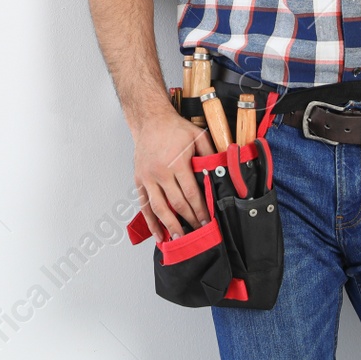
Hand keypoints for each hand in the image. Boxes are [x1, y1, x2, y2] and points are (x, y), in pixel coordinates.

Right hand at [131, 107, 215, 239]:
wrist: (150, 120)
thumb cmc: (174, 128)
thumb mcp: (198, 136)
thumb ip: (210, 155)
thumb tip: (222, 173)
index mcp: (176, 163)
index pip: (191, 193)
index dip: (200, 210)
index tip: (206, 221)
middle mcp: (160, 172)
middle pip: (176, 204)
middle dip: (188, 220)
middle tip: (197, 233)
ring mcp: (147, 177)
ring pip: (158, 208)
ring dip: (169, 226)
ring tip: (178, 239)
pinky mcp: (138, 180)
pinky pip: (144, 205)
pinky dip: (150, 221)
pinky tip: (158, 234)